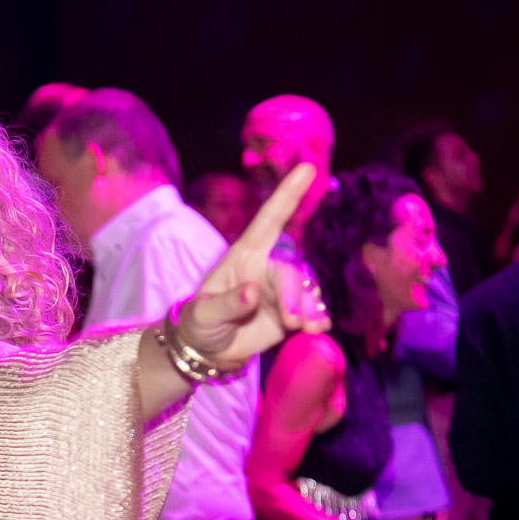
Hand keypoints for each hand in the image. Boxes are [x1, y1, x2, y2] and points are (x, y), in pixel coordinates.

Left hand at [178, 163, 331, 367]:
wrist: (208, 350)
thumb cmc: (199, 322)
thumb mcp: (203, 313)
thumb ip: (227, 303)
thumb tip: (253, 291)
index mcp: (244, 256)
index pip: (268, 221)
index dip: (287, 195)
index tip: (307, 169)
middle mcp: (266, 267)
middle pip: (292, 270)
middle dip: (295, 294)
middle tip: (292, 320)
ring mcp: (281, 290)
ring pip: (308, 289)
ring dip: (310, 307)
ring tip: (304, 326)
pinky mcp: (293, 312)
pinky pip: (315, 308)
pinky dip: (319, 318)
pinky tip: (316, 328)